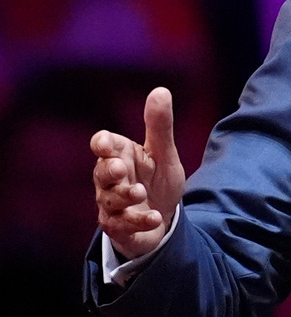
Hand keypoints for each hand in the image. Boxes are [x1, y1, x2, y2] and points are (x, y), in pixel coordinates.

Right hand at [91, 87, 185, 259]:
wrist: (163, 217)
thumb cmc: (157, 180)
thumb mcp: (164, 153)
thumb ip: (160, 126)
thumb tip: (161, 90)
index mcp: (121, 155)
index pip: (103, 145)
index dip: (102, 144)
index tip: (105, 144)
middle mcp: (111, 180)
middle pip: (101, 172)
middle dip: (108, 170)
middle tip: (120, 168)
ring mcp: (112, 204)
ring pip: (109, 200)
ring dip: (124, 195)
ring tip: (140, 192)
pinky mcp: (118, 227)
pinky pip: (122, 225)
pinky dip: (138, 221)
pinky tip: (155, 217)